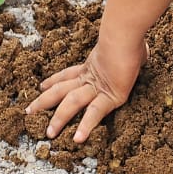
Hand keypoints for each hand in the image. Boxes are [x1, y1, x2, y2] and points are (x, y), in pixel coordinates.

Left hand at [25, 34, 148, 142]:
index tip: (42, 86)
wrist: (125, 34)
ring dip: (59, 119)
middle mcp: (90, 77)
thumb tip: (143, 51)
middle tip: (29, 110)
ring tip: (49, 133)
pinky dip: (86, 126)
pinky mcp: (109, 96)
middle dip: (44, 101)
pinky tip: (77, 139)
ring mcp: (97, 86)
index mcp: (92, 65)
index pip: (68, 75)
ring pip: (71, 104)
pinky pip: (94, 114)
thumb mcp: (129, 48)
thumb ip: (133, 53)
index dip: (54, 81)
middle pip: (61, 90)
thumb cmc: (130, 37)